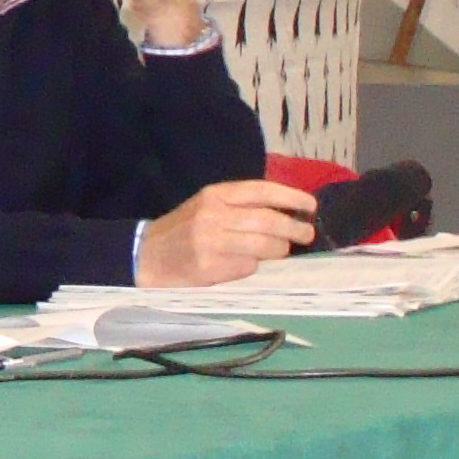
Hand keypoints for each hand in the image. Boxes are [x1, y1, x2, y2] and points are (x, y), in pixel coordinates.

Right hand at [136, 180, 318, 286]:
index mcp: (215, 195)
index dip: (291, 196)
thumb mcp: (208, 206)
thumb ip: (242, 205)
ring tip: (280, 251)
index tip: (310, 205)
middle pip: (268, 220)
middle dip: (294, 228)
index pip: (262, 190)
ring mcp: (212, 243)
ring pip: (264, 246)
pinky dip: (253, 266)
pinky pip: (248, 267)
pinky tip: (244, 264)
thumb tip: (287, 211)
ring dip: (279, 250)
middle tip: (306, 234)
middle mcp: (214, 215)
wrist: (147, 255)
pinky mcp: (211, 267)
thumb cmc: (185, 228)